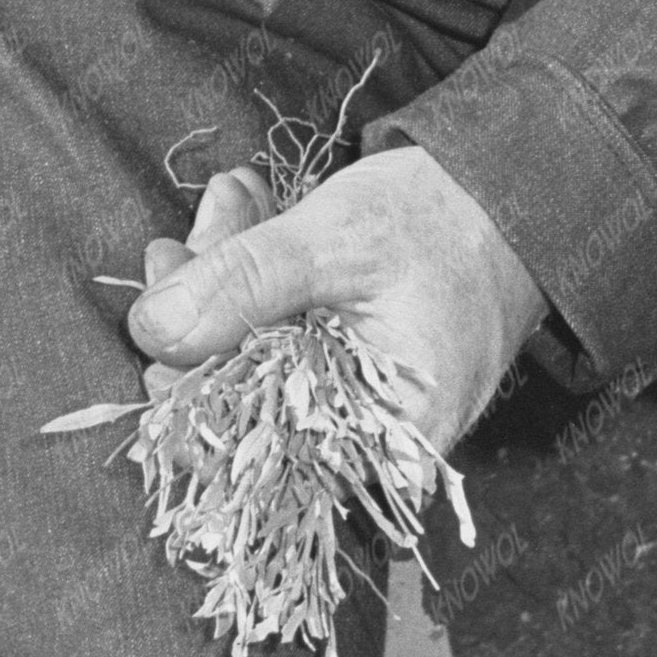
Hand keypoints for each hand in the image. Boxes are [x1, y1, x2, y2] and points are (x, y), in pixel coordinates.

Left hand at [122, 140, 542, 466]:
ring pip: (246, 356)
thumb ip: (245, 285)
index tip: (157, 315)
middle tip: (197, 230)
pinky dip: (252, 274)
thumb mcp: (336, 242)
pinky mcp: (332, 366)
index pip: (245, 456)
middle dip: (203, 305)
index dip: (185, 389)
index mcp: (373, 446)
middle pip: (236, 400)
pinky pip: (271, 333)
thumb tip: (151, 332)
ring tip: (235, 201)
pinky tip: (252, 214)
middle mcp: (357, 446)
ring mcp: (342, 405)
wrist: (505, 200)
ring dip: (223, 274)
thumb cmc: (441, 224)